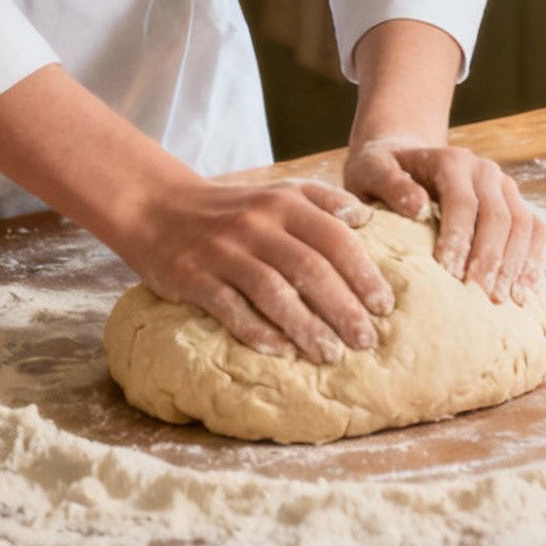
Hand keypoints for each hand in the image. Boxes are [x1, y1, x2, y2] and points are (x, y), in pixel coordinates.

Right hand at [127, 173, 393, 363]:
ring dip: (307, 326)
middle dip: (343, 307)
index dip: (362, 273)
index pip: (333, 237)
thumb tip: (366, 219)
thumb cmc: (234, 208)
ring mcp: (225, 251)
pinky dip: (258, 332)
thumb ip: (322, 201)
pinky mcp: (195, 277)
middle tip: (367, 340)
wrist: (160, 208)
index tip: (385, 306)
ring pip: (274, 292)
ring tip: (332, 354)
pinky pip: (230, 308)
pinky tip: (281, 352)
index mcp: (283, 202)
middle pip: (309, 268)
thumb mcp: (278, 191)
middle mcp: (257, 224)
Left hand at [344, 137, 545, 306]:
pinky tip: (523, 293)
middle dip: (490, 258)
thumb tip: (418, 208)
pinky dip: (533, 260)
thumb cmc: (381, 171)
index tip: (448, 274)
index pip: (462, 201)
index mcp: (450, 160)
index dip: (459, 238)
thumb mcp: (372, 170)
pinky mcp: (513, 204)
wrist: (403, 159)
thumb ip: (390, 185)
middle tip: (478, 296)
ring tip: (503, 299)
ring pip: (522, 223)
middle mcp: (483, 170)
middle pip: (497, 215)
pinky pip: (534, 230)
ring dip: (515, 263)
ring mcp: (503, 186)